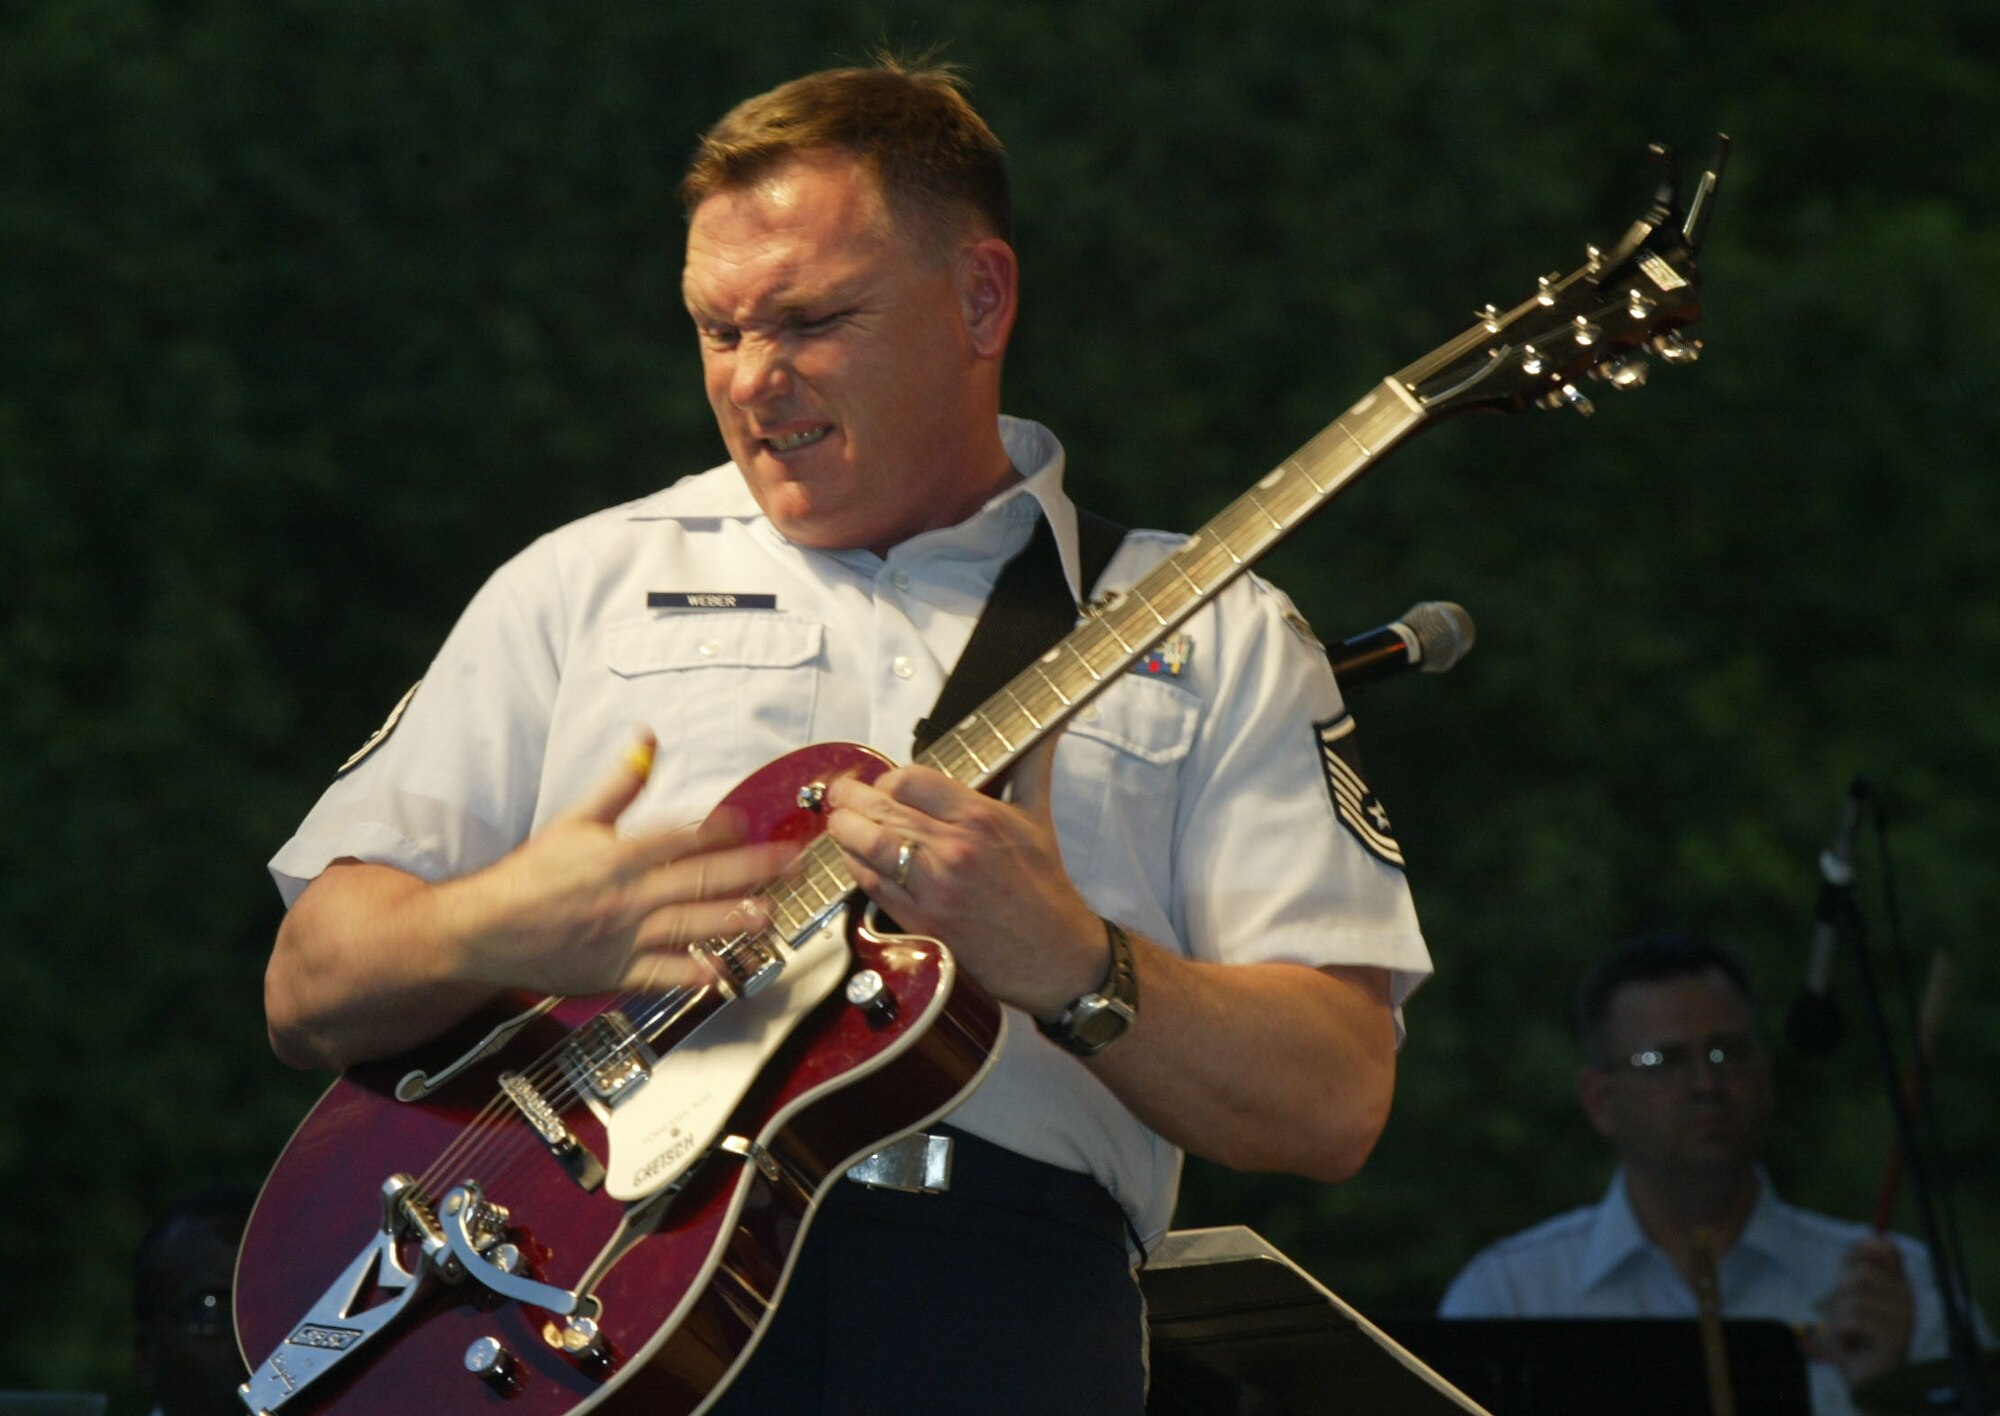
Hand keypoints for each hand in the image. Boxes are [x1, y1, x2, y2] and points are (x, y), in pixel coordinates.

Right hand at [448, 731, 795, 995]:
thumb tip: (647, 739)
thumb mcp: (575, 819)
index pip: (678, 837)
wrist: (486, 928)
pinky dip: (689, 975)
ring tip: (768, 917)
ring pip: (686, 926)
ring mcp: (623, 936)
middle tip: (789, 865)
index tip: (750, 823)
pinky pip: (659, 975)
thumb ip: (619, 783)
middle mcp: (626, 895)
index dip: (717, 830)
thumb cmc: (531, 875)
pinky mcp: (615, 971)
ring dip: (730, 921)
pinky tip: (720, 975)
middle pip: (697, 879)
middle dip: (750, 871)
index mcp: (618, 855)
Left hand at [821, 735, 1105, 1017]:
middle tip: (840, 794)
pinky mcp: (921, 920)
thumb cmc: (1044, 886)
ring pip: (869, 845)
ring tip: (838, 822)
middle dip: (851, 798)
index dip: (889, 778)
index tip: (885, 784)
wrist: (1053, 953)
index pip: (910, 780)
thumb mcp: (1038, 817)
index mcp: (980, 817)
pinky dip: (855, 866)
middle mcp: (954, 849)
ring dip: (844, 829)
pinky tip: (853, 858)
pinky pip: (872, 885)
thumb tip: (1049, 726)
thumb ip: (1032, 765)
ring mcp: (934, 886)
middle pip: (882, 808)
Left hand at [1818, 1235, 1915, 1390]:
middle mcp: (1906, 1300)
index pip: (1885, 1249)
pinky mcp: (1894, 1340)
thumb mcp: (1855, 1299)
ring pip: (1854, 1297)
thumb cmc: (1857, 1337)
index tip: (1846, 1264)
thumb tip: (1877, 1237)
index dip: (1860, 1251)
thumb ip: (1861, 1270)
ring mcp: (1902, 1320)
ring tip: (1849, 1330)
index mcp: (1898, 1285)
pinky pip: (1854, 1320)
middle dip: (1841, 1290)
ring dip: (1840, 1314)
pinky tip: (1851, 1342)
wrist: (1868, 1379)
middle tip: (1845, 1310)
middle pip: (1862, 1273)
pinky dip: (1842, 1331)